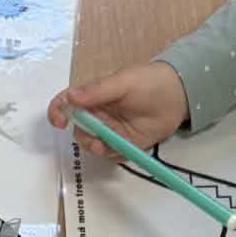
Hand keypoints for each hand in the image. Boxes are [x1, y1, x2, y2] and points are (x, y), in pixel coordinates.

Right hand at [48, 62, 188, 155]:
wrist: (179, 96)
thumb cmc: (149, 81)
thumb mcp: (122, 81)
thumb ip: (96, 91)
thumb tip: (70, 97)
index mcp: (93, 96)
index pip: (66, 103)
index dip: (57, 113)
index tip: (60, 123)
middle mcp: (98, 114)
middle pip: (79, 130)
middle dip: (84, 137)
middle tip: (97, 140)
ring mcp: (110, 131)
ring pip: (93, 145)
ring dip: (98, 148)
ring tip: (109, 145)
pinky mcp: (123, 144)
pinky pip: (111, 155)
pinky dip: (115, 155)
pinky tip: (127, 148)